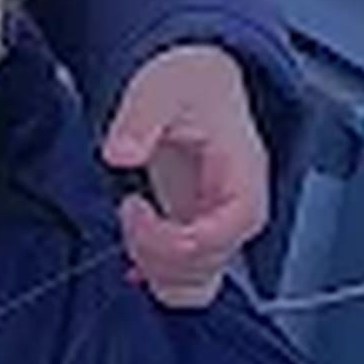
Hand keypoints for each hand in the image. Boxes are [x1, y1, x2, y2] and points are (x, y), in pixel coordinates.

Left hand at [103, 44, 271, 308]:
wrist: (192, 77)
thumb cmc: (187, 82)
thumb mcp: (161, 88)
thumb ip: (140, 119)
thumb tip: (120, 154)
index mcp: (244, 176)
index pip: (227, 232)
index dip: (174, 236)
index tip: (134, 205)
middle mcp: (236, 210)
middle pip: (209, 267)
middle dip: (157, 253)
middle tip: (129, 213)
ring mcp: (217, 226)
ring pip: (196, 286)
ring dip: (156, 271)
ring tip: (132, 231)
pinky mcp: (196, 233)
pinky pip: (184, 280)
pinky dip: (155, 275)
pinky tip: (133, 250)